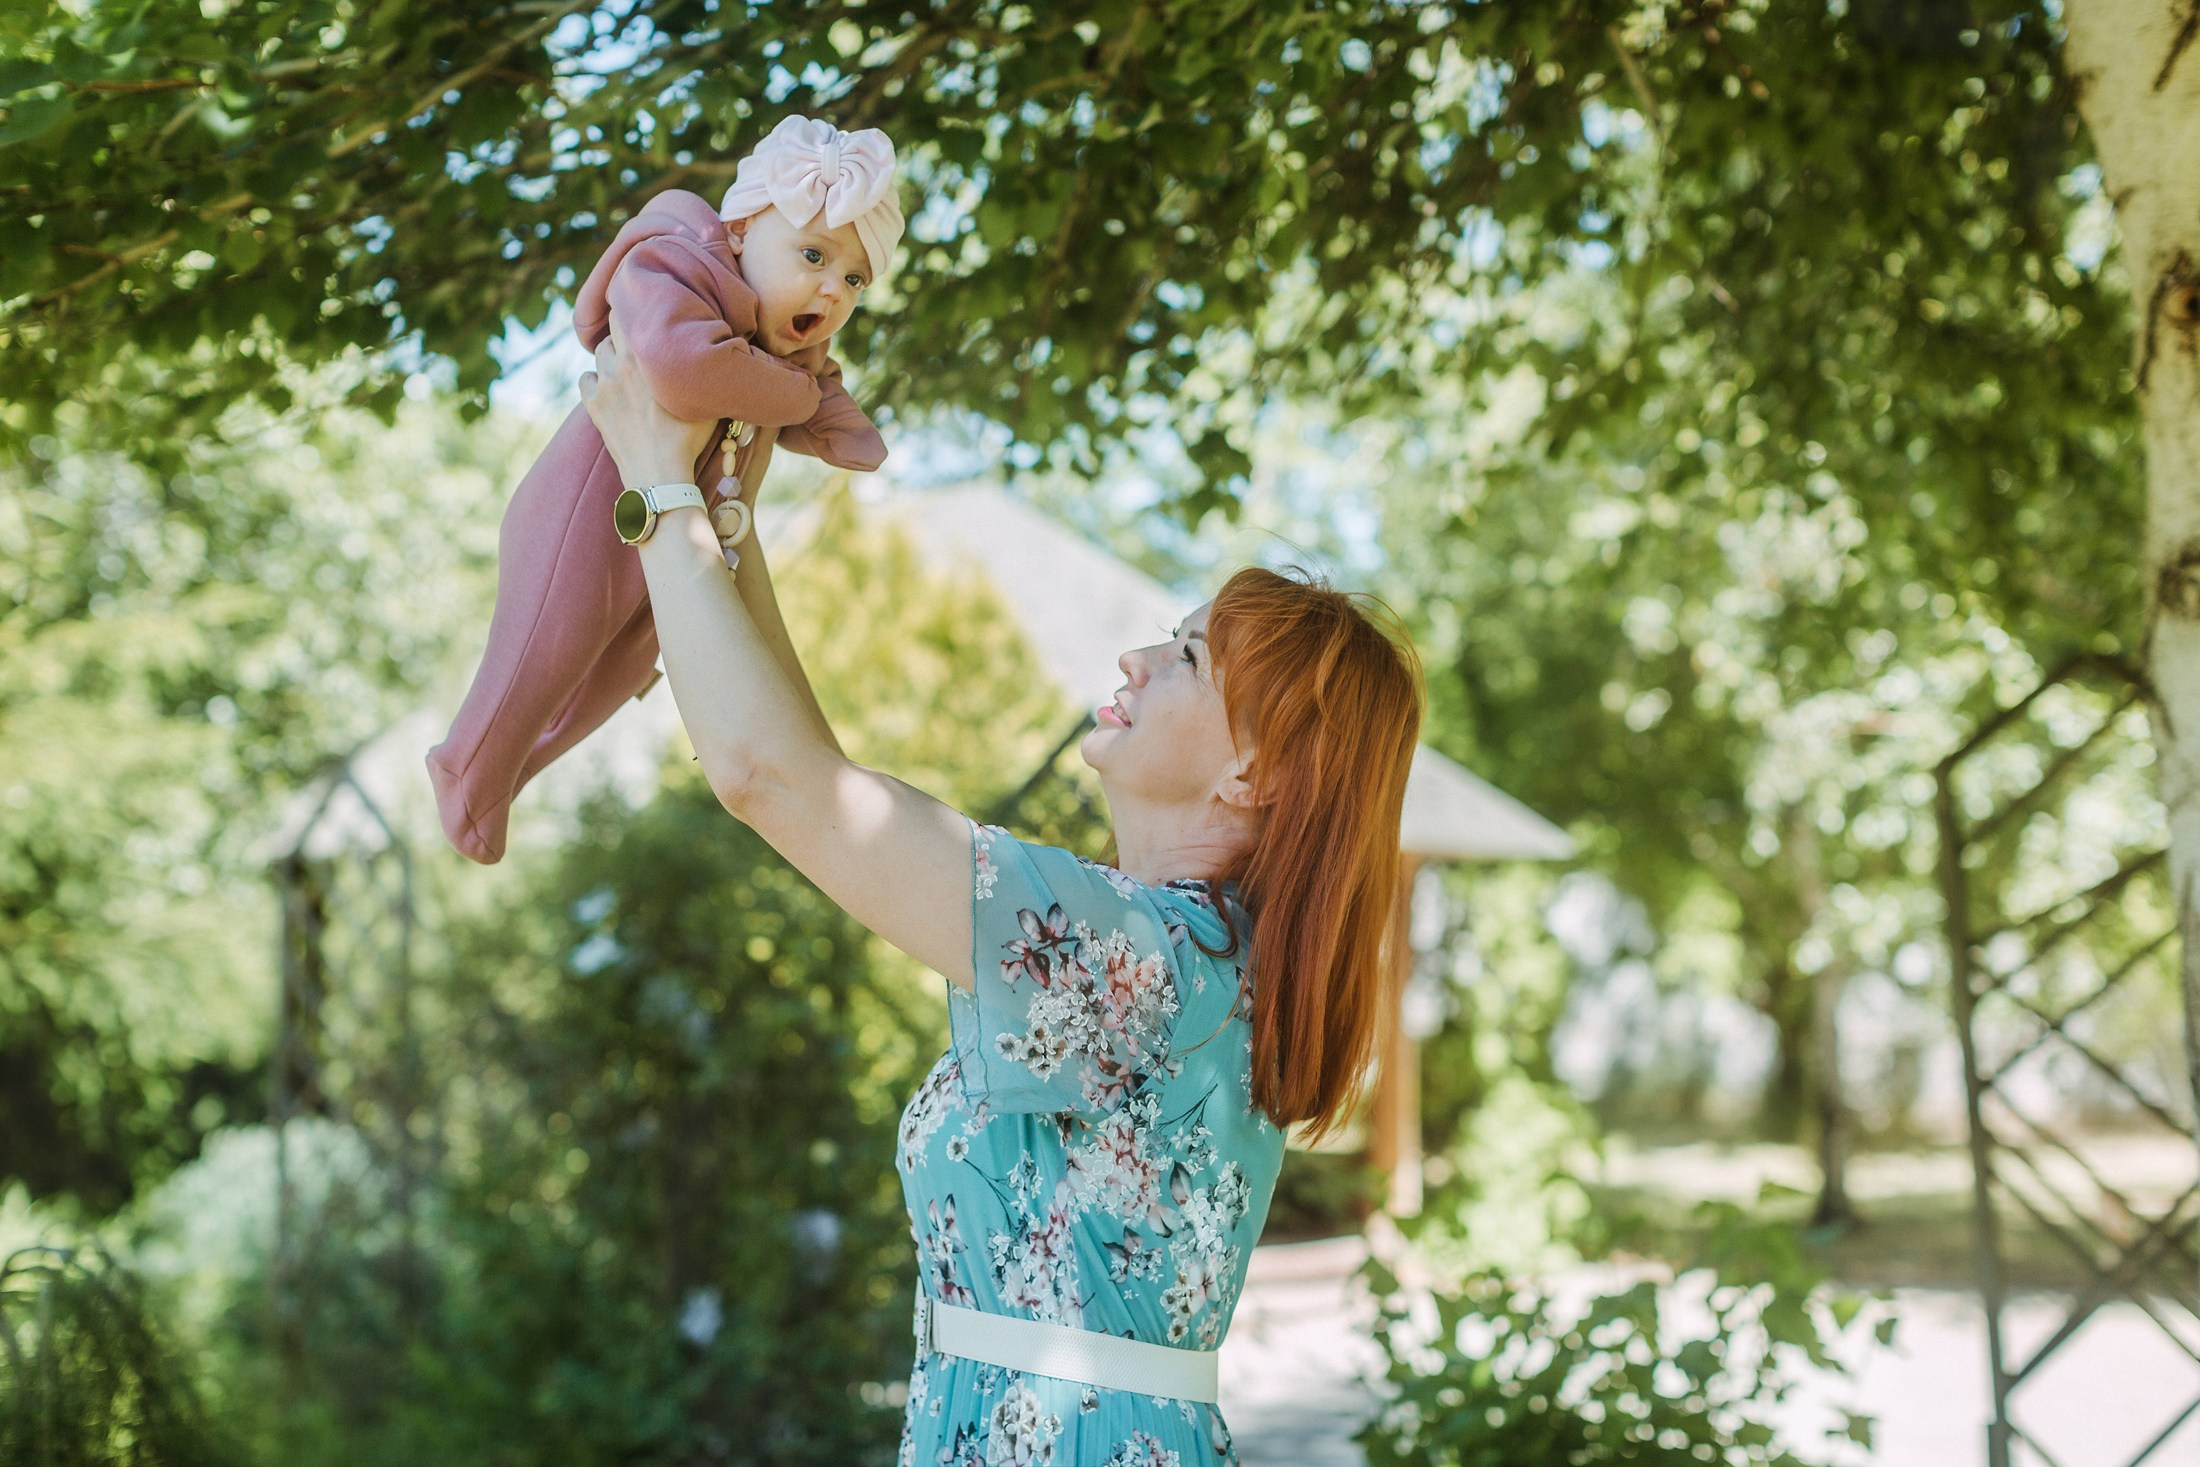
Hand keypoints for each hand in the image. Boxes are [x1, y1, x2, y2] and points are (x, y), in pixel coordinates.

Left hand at [578, 315, 717, 489]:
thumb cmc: (689, 438)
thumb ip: (703, 369)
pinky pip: (586, 378)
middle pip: (612, 329)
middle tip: (639, 337)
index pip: (629, 313)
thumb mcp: (704, 398)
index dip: (637, 308)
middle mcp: (619, 364)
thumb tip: (717, 350)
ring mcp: (603, 385)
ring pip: (599, 352)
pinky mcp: (593, 406)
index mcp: (645, 355)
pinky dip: (595, 378)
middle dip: (624, 330)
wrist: (660, 475)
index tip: (647, 311)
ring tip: (627, 364)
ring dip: (611, 354)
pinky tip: (610, 386)